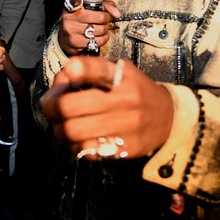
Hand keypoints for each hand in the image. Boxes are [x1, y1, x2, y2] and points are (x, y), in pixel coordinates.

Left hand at [40, 56, 172, 159]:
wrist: (169, 116)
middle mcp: (123, 98)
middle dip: (51, 108)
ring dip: (59, 130)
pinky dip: (75, 146)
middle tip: (50, 108)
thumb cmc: (133, 89)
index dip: (73, 71)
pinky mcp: (126, 147)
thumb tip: (59, 82)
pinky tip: (78, 141)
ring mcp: (125, 125)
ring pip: (73, 132)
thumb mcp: (117, 70)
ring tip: (62, 126)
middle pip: (69, 106)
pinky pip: (87, 150)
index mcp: (120, 75)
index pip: (92, 69)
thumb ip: (88, 71)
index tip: (67, 74)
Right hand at [58, 0, 120, 55]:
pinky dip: (103, 38)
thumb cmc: (79, 21)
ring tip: (100, 27)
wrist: (65, 39)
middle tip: (103, 19)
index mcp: (71, 8)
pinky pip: (98, 41)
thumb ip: (104, 5)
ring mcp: (72, 32)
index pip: (73, 1)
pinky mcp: (77, 44)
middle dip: (106, 19)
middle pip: (100, 18)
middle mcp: (70, 19)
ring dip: (105, 29)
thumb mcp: (88, 8)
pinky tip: (98, 36)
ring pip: (101, 30)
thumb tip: (117, 14)